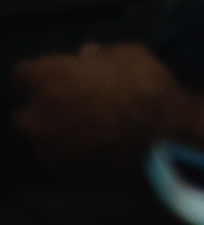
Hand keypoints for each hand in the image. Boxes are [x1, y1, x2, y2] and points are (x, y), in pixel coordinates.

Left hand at [7, 42, 182, 174]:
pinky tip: (94, 145)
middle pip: (24, 112)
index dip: (41, 73)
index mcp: (48, 78)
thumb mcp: (129, 54)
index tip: (61, 73)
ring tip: (86, 128)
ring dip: (55, 131)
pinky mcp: (60, 170)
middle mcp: (36, 114)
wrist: (159, 138)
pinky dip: (69, 151)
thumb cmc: (144, 87)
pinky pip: (57, 156)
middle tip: (72, 103)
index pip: (21, 73)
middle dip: (42, 108)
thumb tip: (85, 56)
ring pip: (40, 137)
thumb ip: (99, 55)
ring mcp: (45, 146)